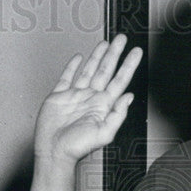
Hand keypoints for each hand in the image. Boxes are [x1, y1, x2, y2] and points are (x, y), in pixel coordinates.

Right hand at [34, 34, 141, 166]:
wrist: (54, 151)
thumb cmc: (77, 147)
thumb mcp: (104, 133)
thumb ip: (118, 115)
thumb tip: (129, 97)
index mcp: (103, 106)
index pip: (119, 80)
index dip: (128, 65)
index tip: (136, 52)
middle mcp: (91, 98)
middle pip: (106, 70)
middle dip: (114, 54)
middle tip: (122, 39)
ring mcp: (75, 96)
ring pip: (89, 70)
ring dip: (98, 56)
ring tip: (106, 43)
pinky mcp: (59, 96)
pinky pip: (67, 77)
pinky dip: (73, 66)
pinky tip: (79, 58)